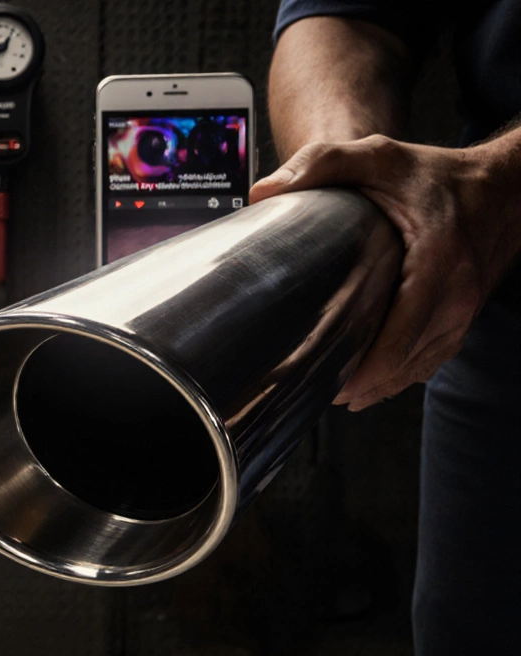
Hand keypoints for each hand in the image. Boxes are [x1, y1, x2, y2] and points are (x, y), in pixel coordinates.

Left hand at [250, 134, 520, 409]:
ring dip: (376, 385)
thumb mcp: (380, 157)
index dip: (363, 369)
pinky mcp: (461, 320)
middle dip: (359, 383)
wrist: (504, 188)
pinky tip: (367, 384)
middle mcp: (456, 298)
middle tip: (310, 386)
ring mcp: (463, 314)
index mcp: (438, 264)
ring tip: (331, 390)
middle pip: (404, 363)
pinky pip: (429, 360)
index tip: (327, 381)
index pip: (400, 336)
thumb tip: (266, 190)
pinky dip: (397, 375)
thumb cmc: (439, 176)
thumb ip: (323, 163)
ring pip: (417, 369)